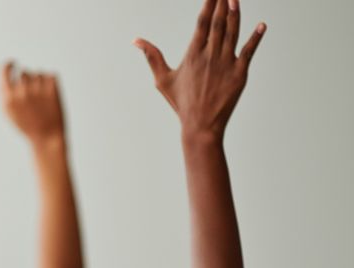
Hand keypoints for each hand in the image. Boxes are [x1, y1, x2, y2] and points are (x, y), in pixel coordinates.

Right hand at [0, 62, 65, 144]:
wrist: (47, 137)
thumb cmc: (26, 124)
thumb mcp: (9, 112)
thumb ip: (3, 93)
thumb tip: (2, 76)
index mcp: (8, 98)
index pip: (4, 70)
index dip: (8, 64)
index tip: (12, 63)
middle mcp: (21, 91)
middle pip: (24, 72)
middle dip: (27, 80)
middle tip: (32, 97)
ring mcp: (37, 89)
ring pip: (37, 73)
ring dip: (39, 82)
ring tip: (41, 100)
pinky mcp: (52, 88)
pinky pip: (50, 75)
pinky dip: (50, 83)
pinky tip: (49, 98)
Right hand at [135, 0, 265, 140]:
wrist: (201, 126)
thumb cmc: (181, 103)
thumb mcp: (162, 79)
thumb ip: (152, 56)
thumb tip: (136, 40)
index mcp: (192, 55)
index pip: (202, 23)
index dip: (208, 4)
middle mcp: (210, 56)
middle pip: (218, 22)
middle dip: (222, 3)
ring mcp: (226, 63)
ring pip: (233, 32)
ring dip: (236, 14)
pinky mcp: (240, 73)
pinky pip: (249, 51)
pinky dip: (256, 38)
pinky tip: (261, 25)